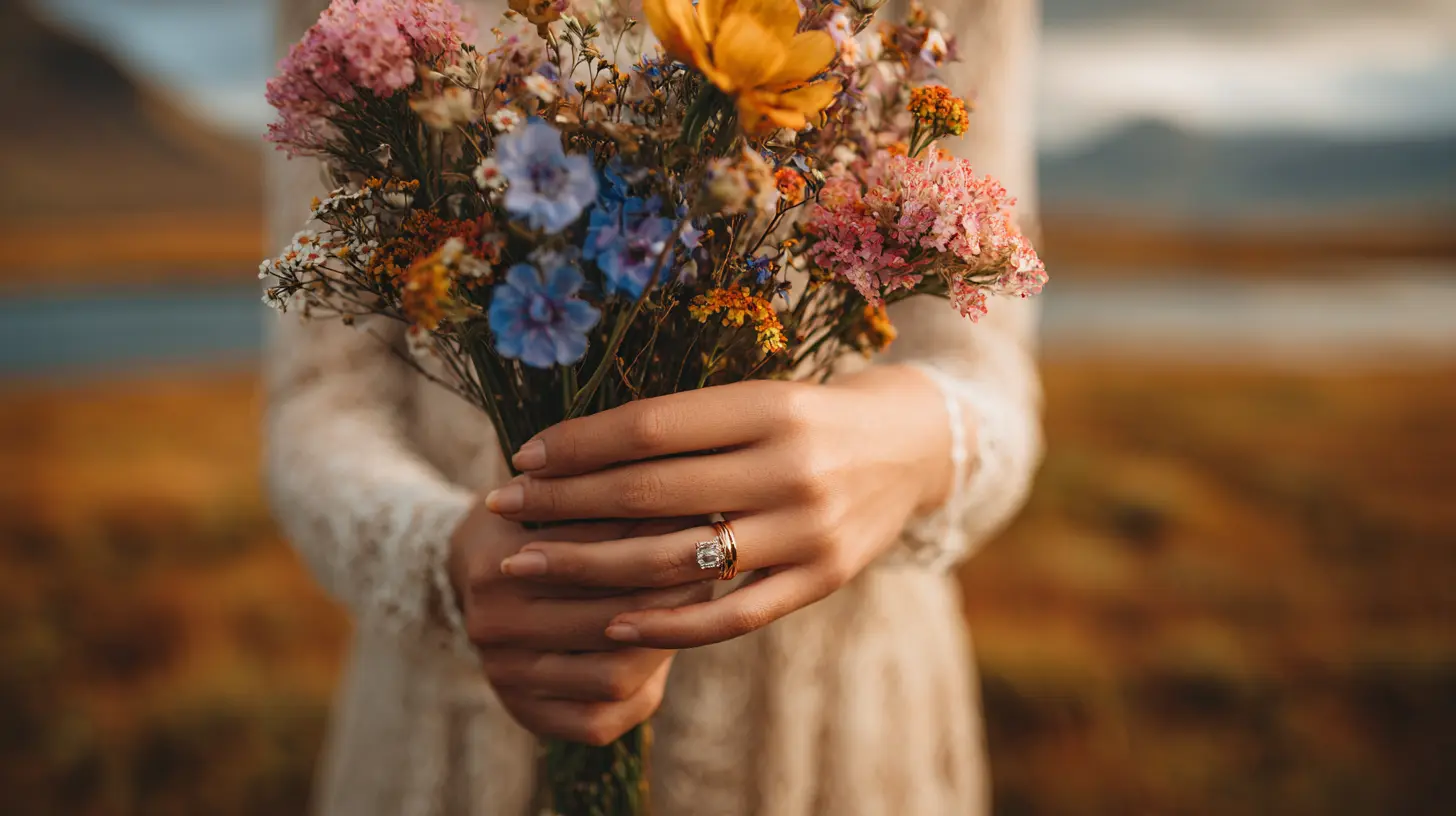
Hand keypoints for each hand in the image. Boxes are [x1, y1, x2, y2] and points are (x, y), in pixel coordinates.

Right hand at [448, 502, 710, 744]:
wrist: (481, 573)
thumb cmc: (542, 523)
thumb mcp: (564, 501)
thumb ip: (613, 503)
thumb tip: (697, 507)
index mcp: (495, 566)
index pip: (597, 557)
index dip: (660, 540)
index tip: (703, 519)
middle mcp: (492, 625)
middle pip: (612, 619)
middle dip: (674, 593)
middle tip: (713, 568)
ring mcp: (504, 675)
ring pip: (614, 674)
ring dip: (666, 643)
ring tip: (697, 610)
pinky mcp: (525, 714)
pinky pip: (600, 719)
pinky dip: (641, 690)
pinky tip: (661, 656)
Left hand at [486, 365, 957, 649]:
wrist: (912, 447)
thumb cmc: (810, 416)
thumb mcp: (759, 396)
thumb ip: (685, 422)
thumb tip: (572, 446)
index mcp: (770, 406)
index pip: (649, 427)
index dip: (577, 444)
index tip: (522, 456)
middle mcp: (791, 467)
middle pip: (650, 494)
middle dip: (563, 504)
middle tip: (503, 510)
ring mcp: (809, 531)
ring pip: (677, 561)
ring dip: (590, 567)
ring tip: (532, 565)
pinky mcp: (821, 581)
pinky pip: (731, 615)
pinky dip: (666, 626)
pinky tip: (611, 624)